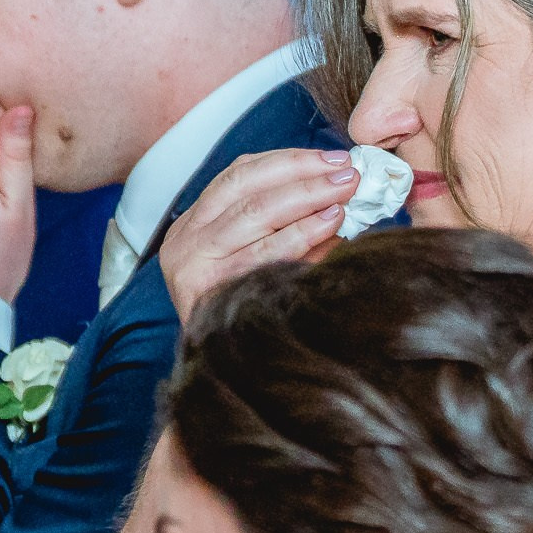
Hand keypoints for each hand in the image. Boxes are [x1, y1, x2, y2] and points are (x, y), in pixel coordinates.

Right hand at [158, 147, 357, 322]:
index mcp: (192, 227)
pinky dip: (300, 235)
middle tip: (347, 174)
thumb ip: (284, 226)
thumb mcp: (251, 260)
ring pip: (253, 215)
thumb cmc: (240, 313)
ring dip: (306, 198)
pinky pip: (262, 255)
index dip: (288, 161)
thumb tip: (340, 198)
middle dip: (303, 174)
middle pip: (247, 188)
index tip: (330, 158)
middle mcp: (186, 242)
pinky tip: (330, 227)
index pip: (238, 175)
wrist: (216, 374)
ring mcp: (192, 266)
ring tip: (344, 193)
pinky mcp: (207, 292)